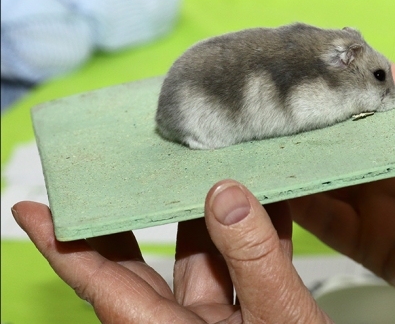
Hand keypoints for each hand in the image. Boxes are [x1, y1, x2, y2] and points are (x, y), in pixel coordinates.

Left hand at [12, 181, 331, 323]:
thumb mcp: (283, 322)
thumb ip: (255, 261)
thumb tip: (227, 196)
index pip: (101, 283)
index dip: (63, 244)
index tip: (31, 206)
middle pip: (147, 264)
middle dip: (146, 213)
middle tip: (137, 167)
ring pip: (204, 260)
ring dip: (215, 217)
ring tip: (217, 168)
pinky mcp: (252, 318)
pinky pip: (245, 269)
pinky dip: (257, 237)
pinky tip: (271, 202)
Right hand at [289, 65, 394, 322]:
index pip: (371, 105)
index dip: (344, 87)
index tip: (311, 69)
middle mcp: (383, 165)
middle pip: (335, 137)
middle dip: (305, 121)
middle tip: (271, 107)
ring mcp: (367, 200)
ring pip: (319, 174)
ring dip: (290, 160)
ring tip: (259, 143)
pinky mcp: (357, 237)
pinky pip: (318, 218)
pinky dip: (292, 203)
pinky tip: (272, 188)